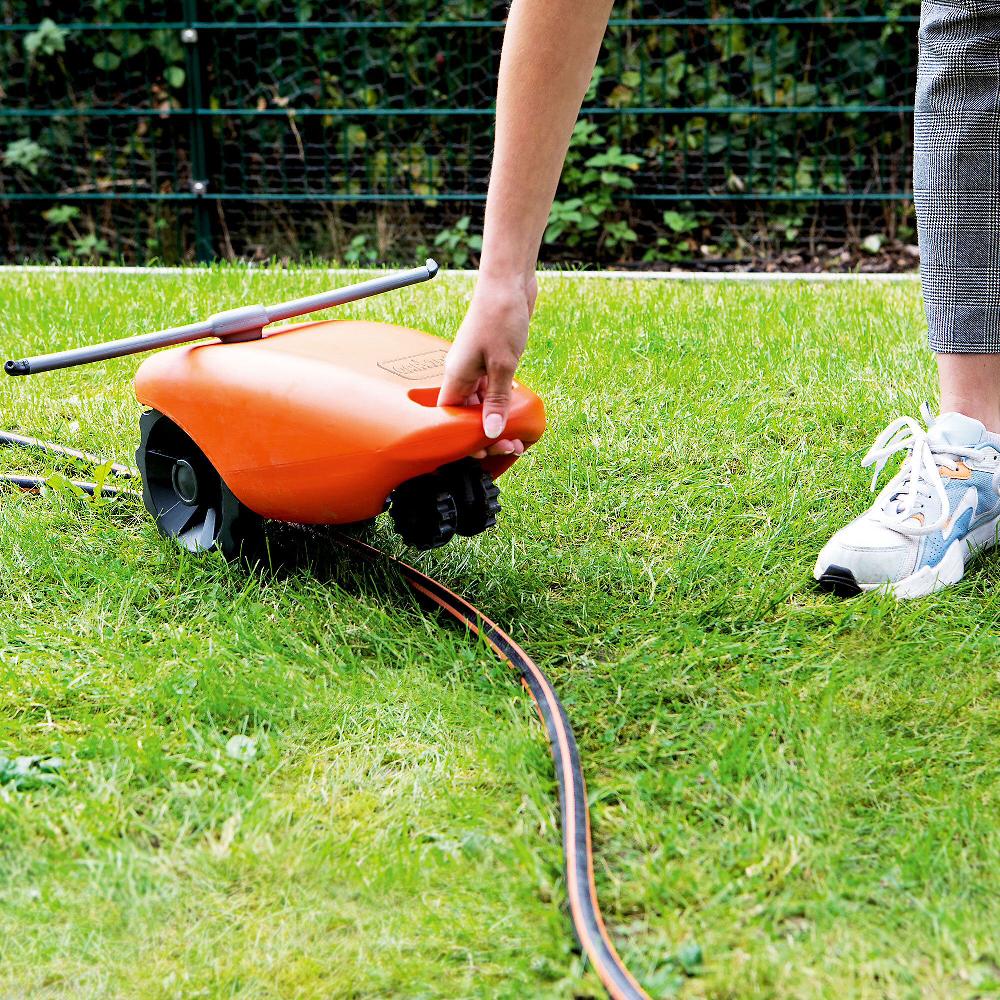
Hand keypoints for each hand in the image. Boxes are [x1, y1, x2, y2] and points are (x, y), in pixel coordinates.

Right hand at [438, 274, 536, 456]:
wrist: (509, 282)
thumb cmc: (500, 317)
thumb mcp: (503, 365)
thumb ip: (496, 401)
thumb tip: (490, 433)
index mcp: (455, 376)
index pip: (450, 418)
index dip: (463, 439)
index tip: (484, 452)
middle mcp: (461, 373)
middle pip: (467, 415)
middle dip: (486, 435)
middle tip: (509, 447)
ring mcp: (476, 367)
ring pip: (481, 404)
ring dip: (496, 420)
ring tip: (516, 438)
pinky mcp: (490, 360)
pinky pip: (492, 390)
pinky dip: (502, 403)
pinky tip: (516, 412)